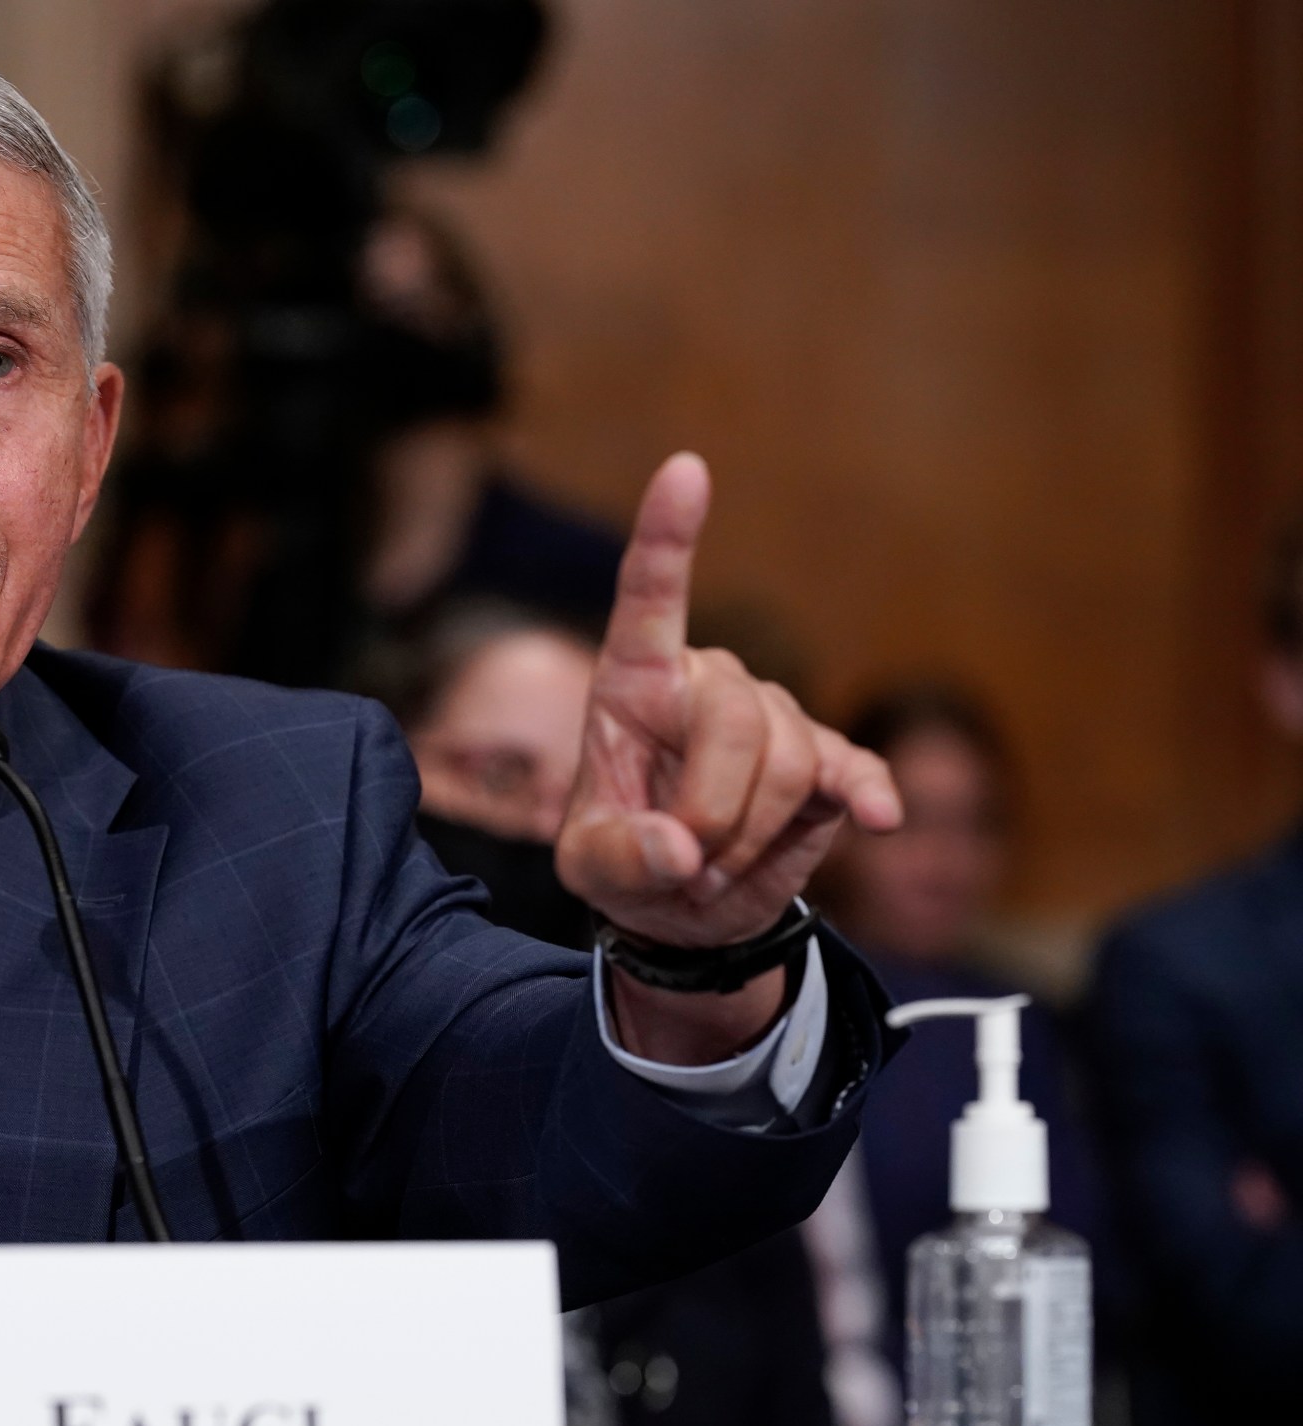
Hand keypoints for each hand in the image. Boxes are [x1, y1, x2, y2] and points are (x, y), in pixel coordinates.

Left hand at [556, 454, 901, 949]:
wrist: (687, 908)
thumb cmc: (626, 861)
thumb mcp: (594, 870)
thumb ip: (621, 858)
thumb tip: (676, 849)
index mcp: (635, 683)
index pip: (649, 596)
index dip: (667, 535)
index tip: (686, 468)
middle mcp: (709, 682)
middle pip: (737, 717)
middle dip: (716, 807)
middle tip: (688, 863)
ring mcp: (775, 718)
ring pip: (791, 757)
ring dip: (753, 831)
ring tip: (717, 862)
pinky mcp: (828, 763)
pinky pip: (854, 769)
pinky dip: (869, 793)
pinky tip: (882, 818)